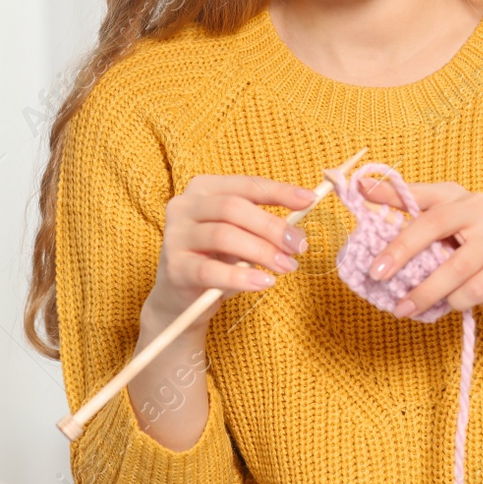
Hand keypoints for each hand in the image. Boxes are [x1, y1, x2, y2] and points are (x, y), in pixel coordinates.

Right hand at [144, 174, 316, 327]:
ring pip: (223, 235)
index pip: (246, 185)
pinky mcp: (174, 268)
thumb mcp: (243, 237)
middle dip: (272, 226)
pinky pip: (210, 270)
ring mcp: (175, 236)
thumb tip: (299, 233)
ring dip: (261, 251)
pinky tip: (264, 282)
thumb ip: (265, 229)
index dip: (278, 191)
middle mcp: (184, 206)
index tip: (309, 200)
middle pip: (234, 208)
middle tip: (298, 247)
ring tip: (287, 267)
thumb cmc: (217, 259)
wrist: (181, 298)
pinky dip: (241, 277)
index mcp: (204, 188)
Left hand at [358, 178, 482, 320]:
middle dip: (402, 249)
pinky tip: (446, 307)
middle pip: (436, 223)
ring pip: (456, 266)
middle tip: (376, 274)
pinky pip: (476, 289)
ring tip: (402, 309)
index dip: (391, 192)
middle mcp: (479, 208)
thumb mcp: (441, 238)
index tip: (360, 191)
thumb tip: (368, 225)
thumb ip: (412, 230)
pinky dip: (455, 301)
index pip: (420, 193)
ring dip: (425, 291)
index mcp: (456, 196)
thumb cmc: (467, 255)